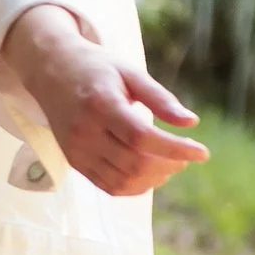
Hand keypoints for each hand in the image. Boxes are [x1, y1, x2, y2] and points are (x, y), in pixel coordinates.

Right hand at [0, 4, 207, 196]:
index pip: (143, 138)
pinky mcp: (74, 162)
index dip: (176, 149)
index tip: (202, 152)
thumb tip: (192, 122)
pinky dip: (135, 186)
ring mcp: (77, 150)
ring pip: (123, 181)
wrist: (51, 71)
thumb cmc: (97, 67)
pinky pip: (109, 187)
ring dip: (154, 179)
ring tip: (170, 164)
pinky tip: (150, 173)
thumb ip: (160, 98)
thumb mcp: (130, 72)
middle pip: (135, 163)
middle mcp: (85, 132)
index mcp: (101, 105)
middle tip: (186, 156)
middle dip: (169, 165)